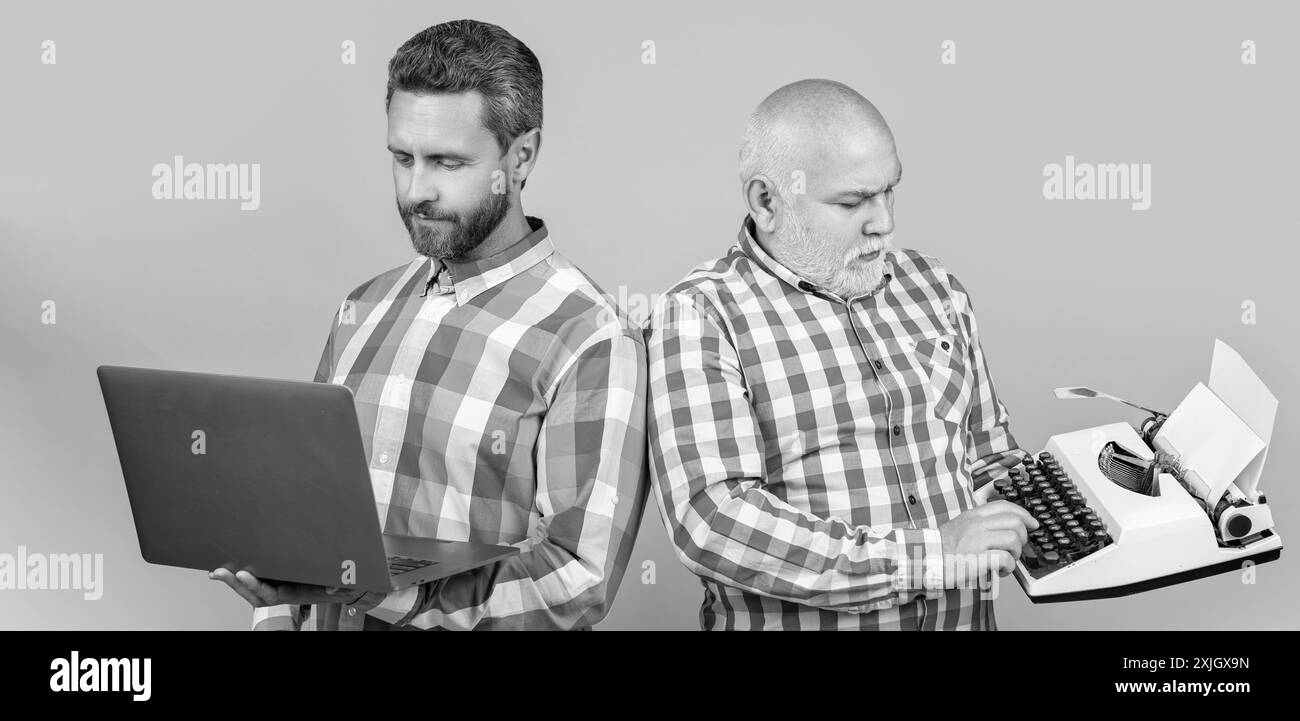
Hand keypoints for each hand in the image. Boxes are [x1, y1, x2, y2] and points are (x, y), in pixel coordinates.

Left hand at [209, 568, 364, 606]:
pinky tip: (219, 571)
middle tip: (221, 572)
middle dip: (236, 584)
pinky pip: (249, 583)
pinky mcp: (270, 581)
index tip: (244, 574)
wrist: (332, 588)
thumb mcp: (340, 585)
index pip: (271, 594)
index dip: (256, 586)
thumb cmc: (332, 585)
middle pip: (253, 593)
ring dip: (231, 581)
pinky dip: (234, 578)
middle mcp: (279, 593)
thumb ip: (338, 586)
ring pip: (248, 589)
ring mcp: (272, 588)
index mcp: (292, 594)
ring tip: (216, 572)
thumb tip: (334, 589)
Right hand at [937, 501, 1038, 585]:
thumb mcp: (960, 526)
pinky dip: (1009, 567)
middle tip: (1017, 548)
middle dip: (1023, 537)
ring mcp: (977, 540)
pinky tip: (1001, 571)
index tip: (1032, 524)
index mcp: (973, 515)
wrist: (924, 560)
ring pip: (1014, 539)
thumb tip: (1002, 527)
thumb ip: (979, 523)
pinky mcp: (979, 558)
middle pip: (1016, 522)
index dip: (1024, 514)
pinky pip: (1006, 559)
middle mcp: (976, 524)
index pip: (1005, 506)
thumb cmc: (941, 548)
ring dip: (1016, 553)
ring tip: (1007, 560)